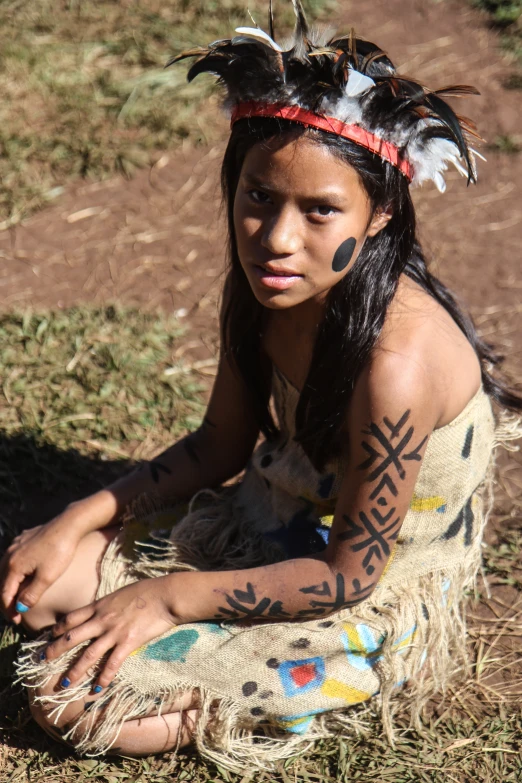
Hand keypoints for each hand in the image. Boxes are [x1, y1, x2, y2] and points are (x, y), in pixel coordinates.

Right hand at [0, 519, 81, 623]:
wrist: (69, 524)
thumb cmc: (59, 551)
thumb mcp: (47, 577)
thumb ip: (32, 594)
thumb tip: (20, 608)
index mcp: (13, 566)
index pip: (5, 594)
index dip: (9, 610)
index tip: (17, 621)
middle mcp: (10, 554)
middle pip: (3, 582)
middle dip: (8, 599)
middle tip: (15, 613)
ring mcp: (16, 545)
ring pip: (7, 570)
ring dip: (11, 585)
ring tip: (18, 597)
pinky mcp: (23, 539)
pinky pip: (14, 559)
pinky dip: (16, 571)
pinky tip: (23, 576)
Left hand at [43, 577, 176, 691]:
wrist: (165, 595)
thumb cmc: (147, 590)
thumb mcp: (121, 593)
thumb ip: (109, 604)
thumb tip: (104, 609)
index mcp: (100, 605)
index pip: (71, 618)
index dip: (57, 628)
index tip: (48, 637)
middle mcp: (102, 619)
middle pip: (71, 637)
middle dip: (54, 650)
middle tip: (42, 661)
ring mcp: (114, 632)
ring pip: (87, 654)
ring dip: (74, 671)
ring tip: (63, 684)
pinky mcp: (128, 642)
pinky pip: (112, 663)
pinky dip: (103, 677)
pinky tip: (97, 688)